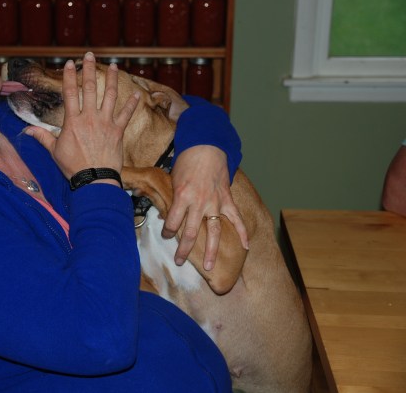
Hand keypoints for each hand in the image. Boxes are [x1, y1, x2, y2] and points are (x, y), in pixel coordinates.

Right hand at [25, 52, 138, 180]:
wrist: (94, 179)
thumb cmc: (74, 167)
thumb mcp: (54, 151)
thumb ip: (43, 137)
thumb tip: (28, 130)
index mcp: (73, 121)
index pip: (69, 93)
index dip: (69, 76)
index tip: (70, 63)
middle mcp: (90, 118)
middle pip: (89, 88)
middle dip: (89, 69)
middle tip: (90, 56)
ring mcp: (105, 123)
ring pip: (110, 96)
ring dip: (112, 79)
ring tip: (113, 66)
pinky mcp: (118, 131)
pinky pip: (126, 114)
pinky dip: (131, 104)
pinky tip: (136, 94)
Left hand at [161, 145, 248, 269]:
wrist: (207, 147)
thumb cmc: (187, 161)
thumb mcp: (173, 179)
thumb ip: (173, 199)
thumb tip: (167, 215)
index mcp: (182, 196)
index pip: (173, 222)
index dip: (167, 232)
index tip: (166, 235)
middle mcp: (199, 203)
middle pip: (190, 233)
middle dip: (183, 250)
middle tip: (179, 261)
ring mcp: (215, 203)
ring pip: (213, 232)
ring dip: (210, 251)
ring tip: (209, 266)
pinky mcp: (227, 200)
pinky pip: (236, 219)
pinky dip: (243, 233)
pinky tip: (246, 246)